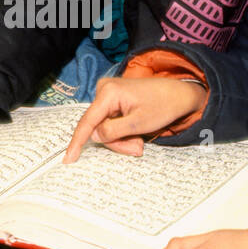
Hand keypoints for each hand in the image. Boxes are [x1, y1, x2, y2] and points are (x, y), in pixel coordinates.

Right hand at [65, 76, 206, 162]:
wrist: (179, 94)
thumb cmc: (163, 106)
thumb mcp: (139, 124)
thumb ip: (113, 131)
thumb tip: (93, 137)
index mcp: (108, 93)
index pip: (88, 122)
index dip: (77, 142)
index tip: (68, 159)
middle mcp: (104, 89)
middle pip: (98, 127)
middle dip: (116, 142)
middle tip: (137, 149)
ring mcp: (107, 93)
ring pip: (104, 128)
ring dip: (121, 139)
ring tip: (140, 142)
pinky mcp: (113, 99)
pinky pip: (110, 122)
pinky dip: (122, 132)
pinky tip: (136, 134)